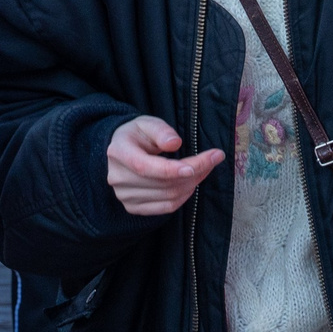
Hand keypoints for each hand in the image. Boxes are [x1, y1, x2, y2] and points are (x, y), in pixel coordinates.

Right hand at [106, 115, 223, 216]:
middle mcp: (118, 177)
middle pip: (162, 182)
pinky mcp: (134, 207)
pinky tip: (191, 183)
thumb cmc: (137, 135)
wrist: (121, 151)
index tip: (195, 166)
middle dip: (194, 172)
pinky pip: (166, 207)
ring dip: (192, 184)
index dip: (171, 170)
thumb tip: (175, 143)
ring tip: (204, 168)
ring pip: (168, 196)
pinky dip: (184, 196)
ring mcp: (125, 195)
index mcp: (119, 152)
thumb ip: (160, 130)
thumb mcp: (147, 123)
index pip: (145, 167)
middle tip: (214, 158)